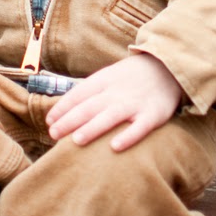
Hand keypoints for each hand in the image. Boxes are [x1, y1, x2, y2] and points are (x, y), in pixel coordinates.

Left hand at [46, 53, 182, 152]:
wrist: (167, 68)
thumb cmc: (130, 77)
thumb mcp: (107, 77)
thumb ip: (88, 92)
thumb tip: (61, 110)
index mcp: (104, 81)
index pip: (79, 94)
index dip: (63, 108)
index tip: (49, 122)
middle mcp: (117, 92)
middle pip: (90, 107)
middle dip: (70, 120)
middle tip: (53, 134)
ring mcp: (135, 103)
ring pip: (111, 116)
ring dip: (93, 128)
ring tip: (76, 140)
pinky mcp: (153, 114)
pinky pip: (140, 127)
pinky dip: (128, 136)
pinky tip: (115, 147)